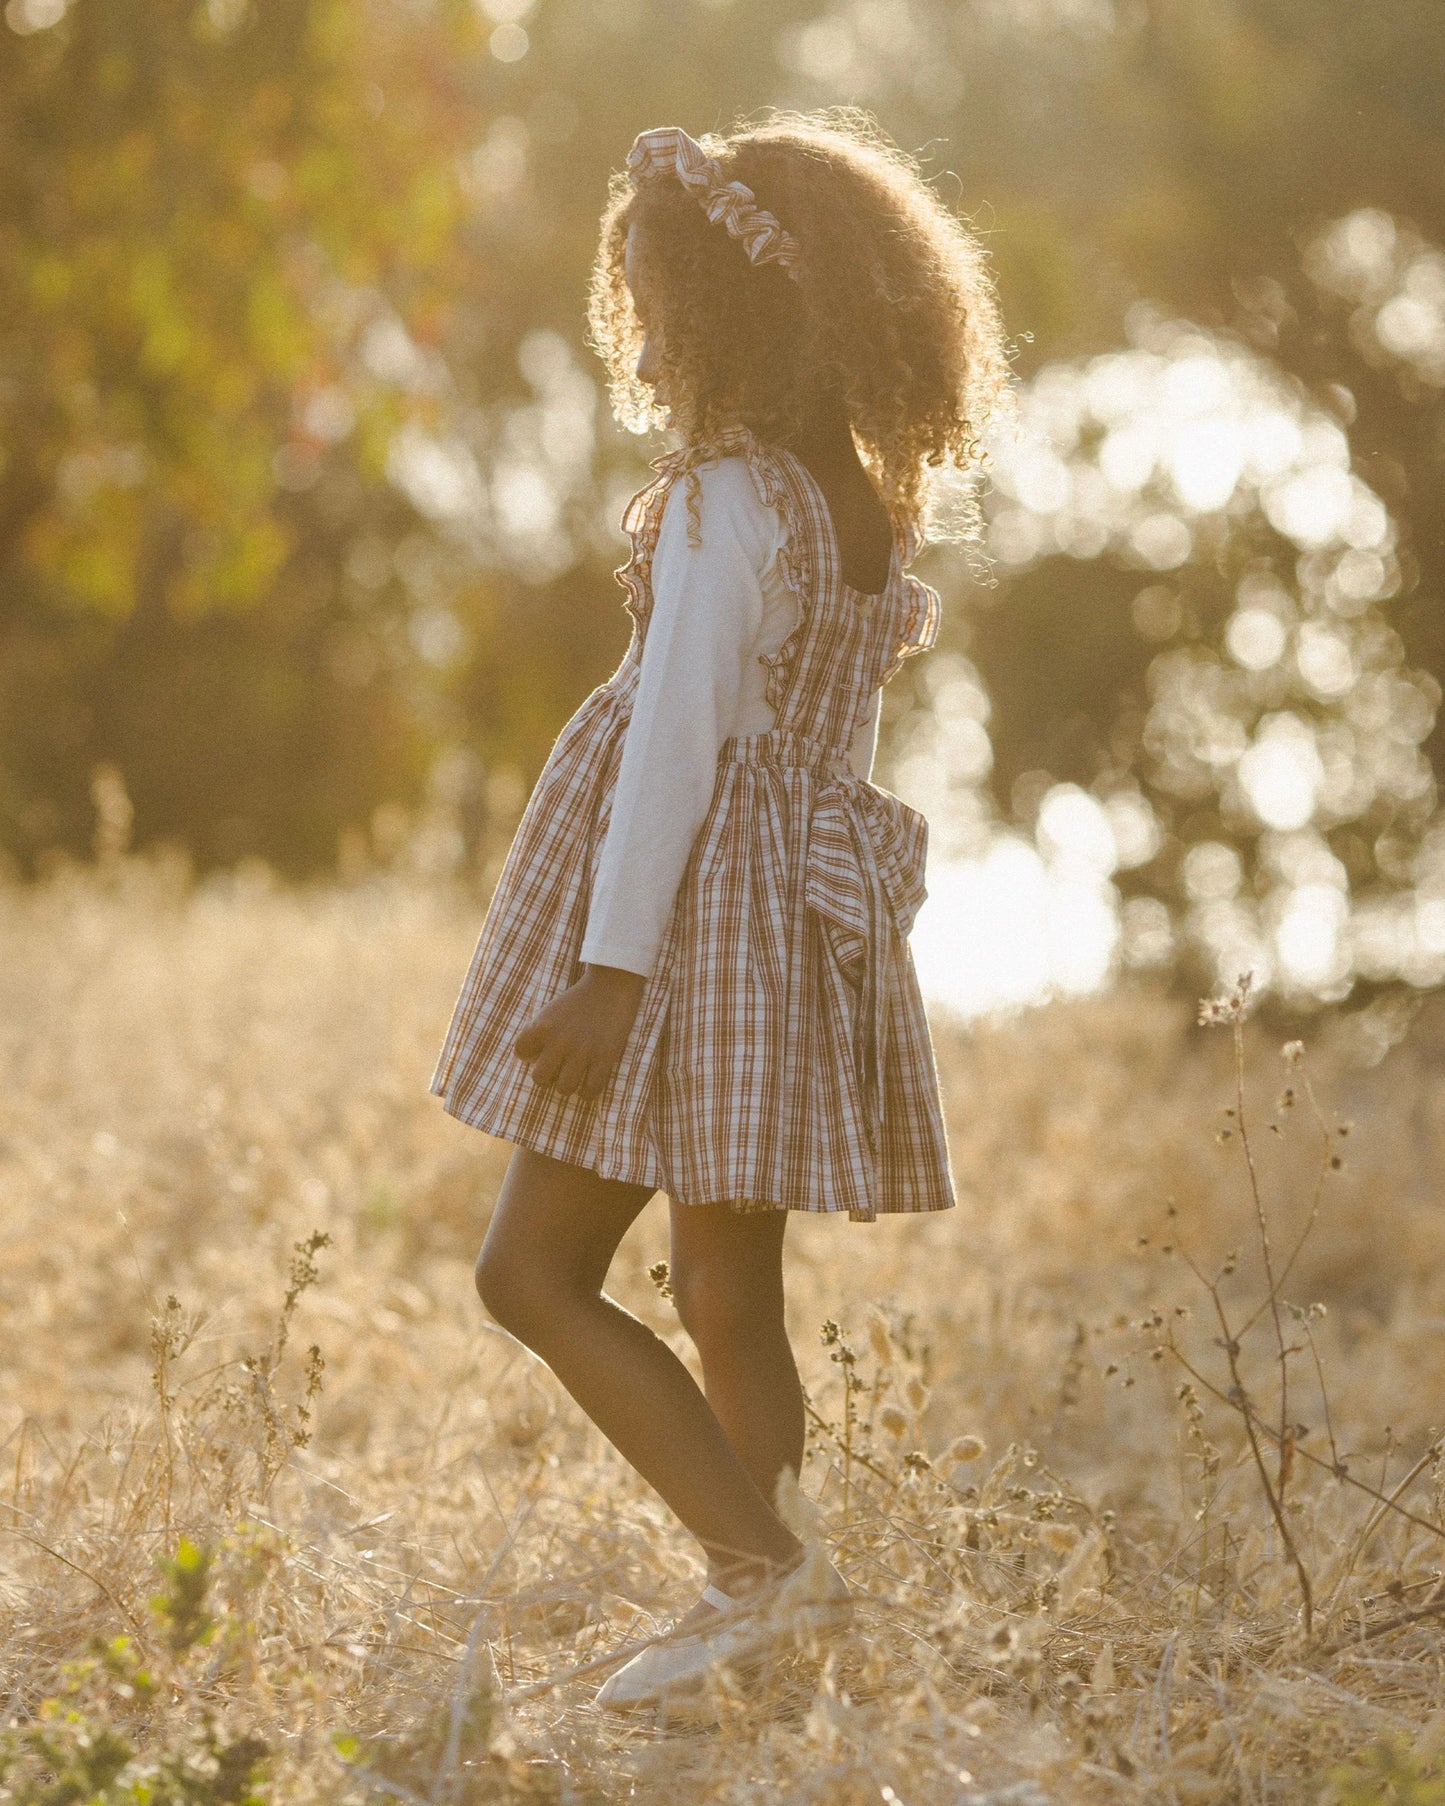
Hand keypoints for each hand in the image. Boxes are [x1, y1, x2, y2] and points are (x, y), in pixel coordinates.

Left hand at [513, 964, 647, 1100]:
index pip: (521, 1052)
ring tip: (576, 1076)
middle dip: (548, 1076)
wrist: (612, 984)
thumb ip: (537, 1032)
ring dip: (568, 1085)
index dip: (530, 1054)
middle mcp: (559, 1040)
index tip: (542, 1051)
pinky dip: (588, 1092)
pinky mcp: (605, 1057)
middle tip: (559, 1068)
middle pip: (540, 1078)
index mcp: (542, 1026)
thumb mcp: (551, 1011)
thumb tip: (529, 1061)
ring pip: (564, 1088)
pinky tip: (590, 1082)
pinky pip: (591, 1090)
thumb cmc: (579, 1000)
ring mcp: (582, 1050)